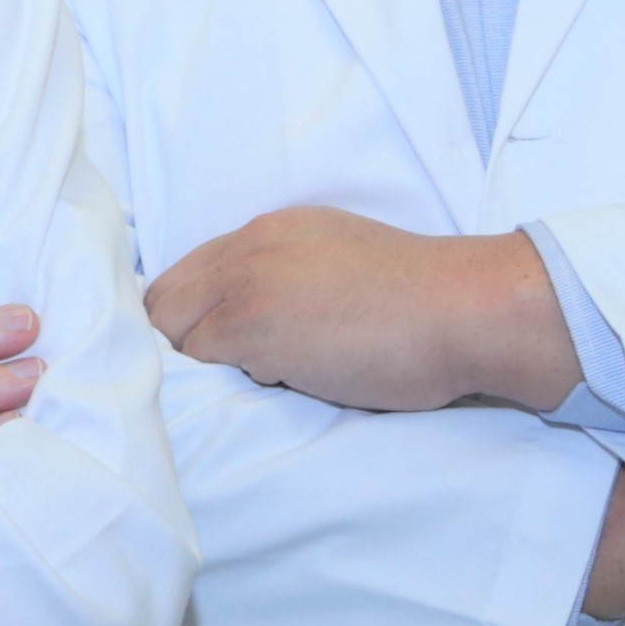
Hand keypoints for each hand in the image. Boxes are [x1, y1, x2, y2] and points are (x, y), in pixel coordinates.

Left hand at [149, 207, 576, 415]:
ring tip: (242, 391)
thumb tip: (270, 326)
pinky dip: (218, 385)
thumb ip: (294, 278)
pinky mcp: (252, 328)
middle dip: (177, 345)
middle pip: (165, 301)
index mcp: (272, 230)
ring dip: (198, 368)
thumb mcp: (343, 263)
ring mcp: (246, 285)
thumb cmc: (422, 303)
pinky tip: (260, 394)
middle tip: (214, 384)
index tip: (203, 354)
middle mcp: (249, 247)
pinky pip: (199, 363)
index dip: (188, 318)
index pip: (189, 273)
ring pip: (174, 334)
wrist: (460, 308)